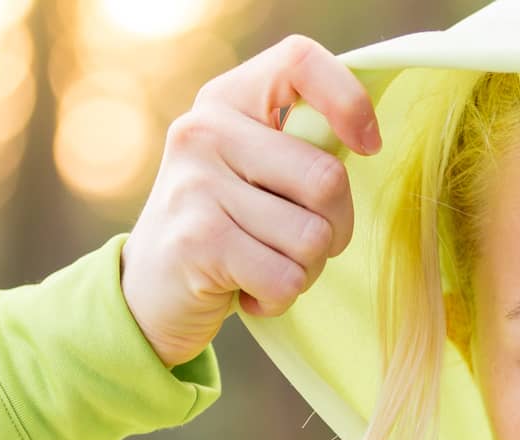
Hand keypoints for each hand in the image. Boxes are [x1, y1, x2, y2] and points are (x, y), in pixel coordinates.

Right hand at [120, 34, 382, 367]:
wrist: (151, 290)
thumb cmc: (230, 225)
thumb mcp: (255, 167)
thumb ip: (302, 145)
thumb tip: (367, 140)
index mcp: (228, 99)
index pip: (299, 62)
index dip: (349, 102)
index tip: (367, 146)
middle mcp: (205, 131)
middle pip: (327, 179)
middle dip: (337, 228)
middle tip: (301, 243)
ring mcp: (196, 185)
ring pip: (313, 239)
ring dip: (307, 269)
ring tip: (269, 264)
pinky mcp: (198, 242)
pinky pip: (287, 279)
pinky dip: (280, 298)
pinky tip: (250, 288)